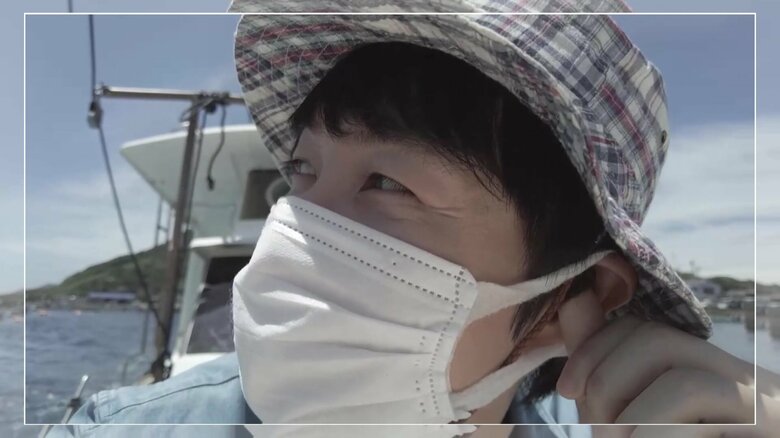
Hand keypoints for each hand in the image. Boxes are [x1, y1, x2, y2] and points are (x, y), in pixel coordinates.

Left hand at [554, 289, 779, 436]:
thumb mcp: (630, 411)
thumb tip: (575, 299)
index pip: (638, 325)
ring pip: (681, 380)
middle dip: (605, 382)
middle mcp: (734, 376)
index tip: (567, 389)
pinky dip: (656, 433)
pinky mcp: (765, 427)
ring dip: (632, 417)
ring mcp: (760, 406)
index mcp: (699, 367)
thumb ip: (603, 363)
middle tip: (600, 432)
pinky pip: (700, 417)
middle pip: (654, 340)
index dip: (591, 349)